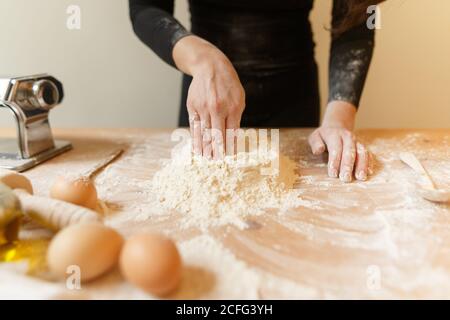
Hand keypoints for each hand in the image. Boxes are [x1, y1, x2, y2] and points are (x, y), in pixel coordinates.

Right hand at [173, 36, 244, 158]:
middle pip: (217, 135)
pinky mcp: (193, 107)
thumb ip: (236, 118)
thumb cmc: (228, 85)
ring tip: (205, 159)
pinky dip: (195, 138)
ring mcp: (203, 108)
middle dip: (216, 151)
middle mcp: (217, 108)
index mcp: (232, 107)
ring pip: (204, 132)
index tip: (228, 158)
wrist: (210, 67)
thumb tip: (233, 138)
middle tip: (216, 163)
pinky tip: (196, 147)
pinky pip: (194, 126)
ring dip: (204, 148)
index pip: (231, 133)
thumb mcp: (239, 99)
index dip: (229, 147)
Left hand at [308, 101, 370, 181]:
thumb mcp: (315, 136)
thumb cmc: (324, 136)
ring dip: (362, 165)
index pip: (335, 148)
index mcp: (334, 135)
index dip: (334, 162)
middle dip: (348, 166)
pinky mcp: (362, 146)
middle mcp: (347, 137)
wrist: (337, 126)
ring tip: (360, 177)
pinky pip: (368, 153)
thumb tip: (318, 150)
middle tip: (346, 179)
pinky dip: (369, 162)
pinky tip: (369, 172)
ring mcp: (356, 141)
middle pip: (349, 151)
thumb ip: (315, 143)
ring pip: (362, 152)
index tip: (333, 174)